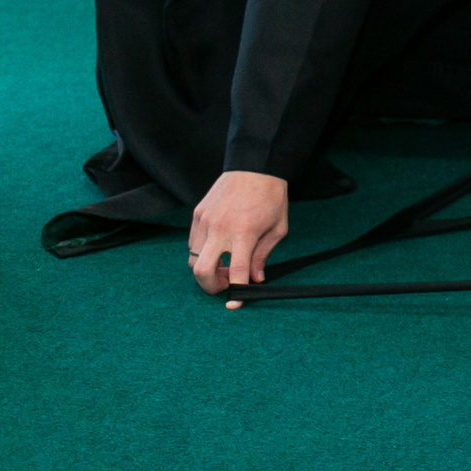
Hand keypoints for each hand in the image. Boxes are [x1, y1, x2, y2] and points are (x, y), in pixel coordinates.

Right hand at [189, 171, 288, 296]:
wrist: (255, 167)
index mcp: (245, 233)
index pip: (237, 272)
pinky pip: (192, 243)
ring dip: (206, 269)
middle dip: (210, 286)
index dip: (235, 292)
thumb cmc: (271, 197)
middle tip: (224, 284)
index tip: (235, 303)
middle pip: (201, 271)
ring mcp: (205, 221)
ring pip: (193, 259)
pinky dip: (202, 253)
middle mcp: (221, 228)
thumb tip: (255, 279)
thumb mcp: (277, 228)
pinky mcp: (197, 215)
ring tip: (224, 265)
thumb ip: (263, 255)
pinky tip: (218, 248)